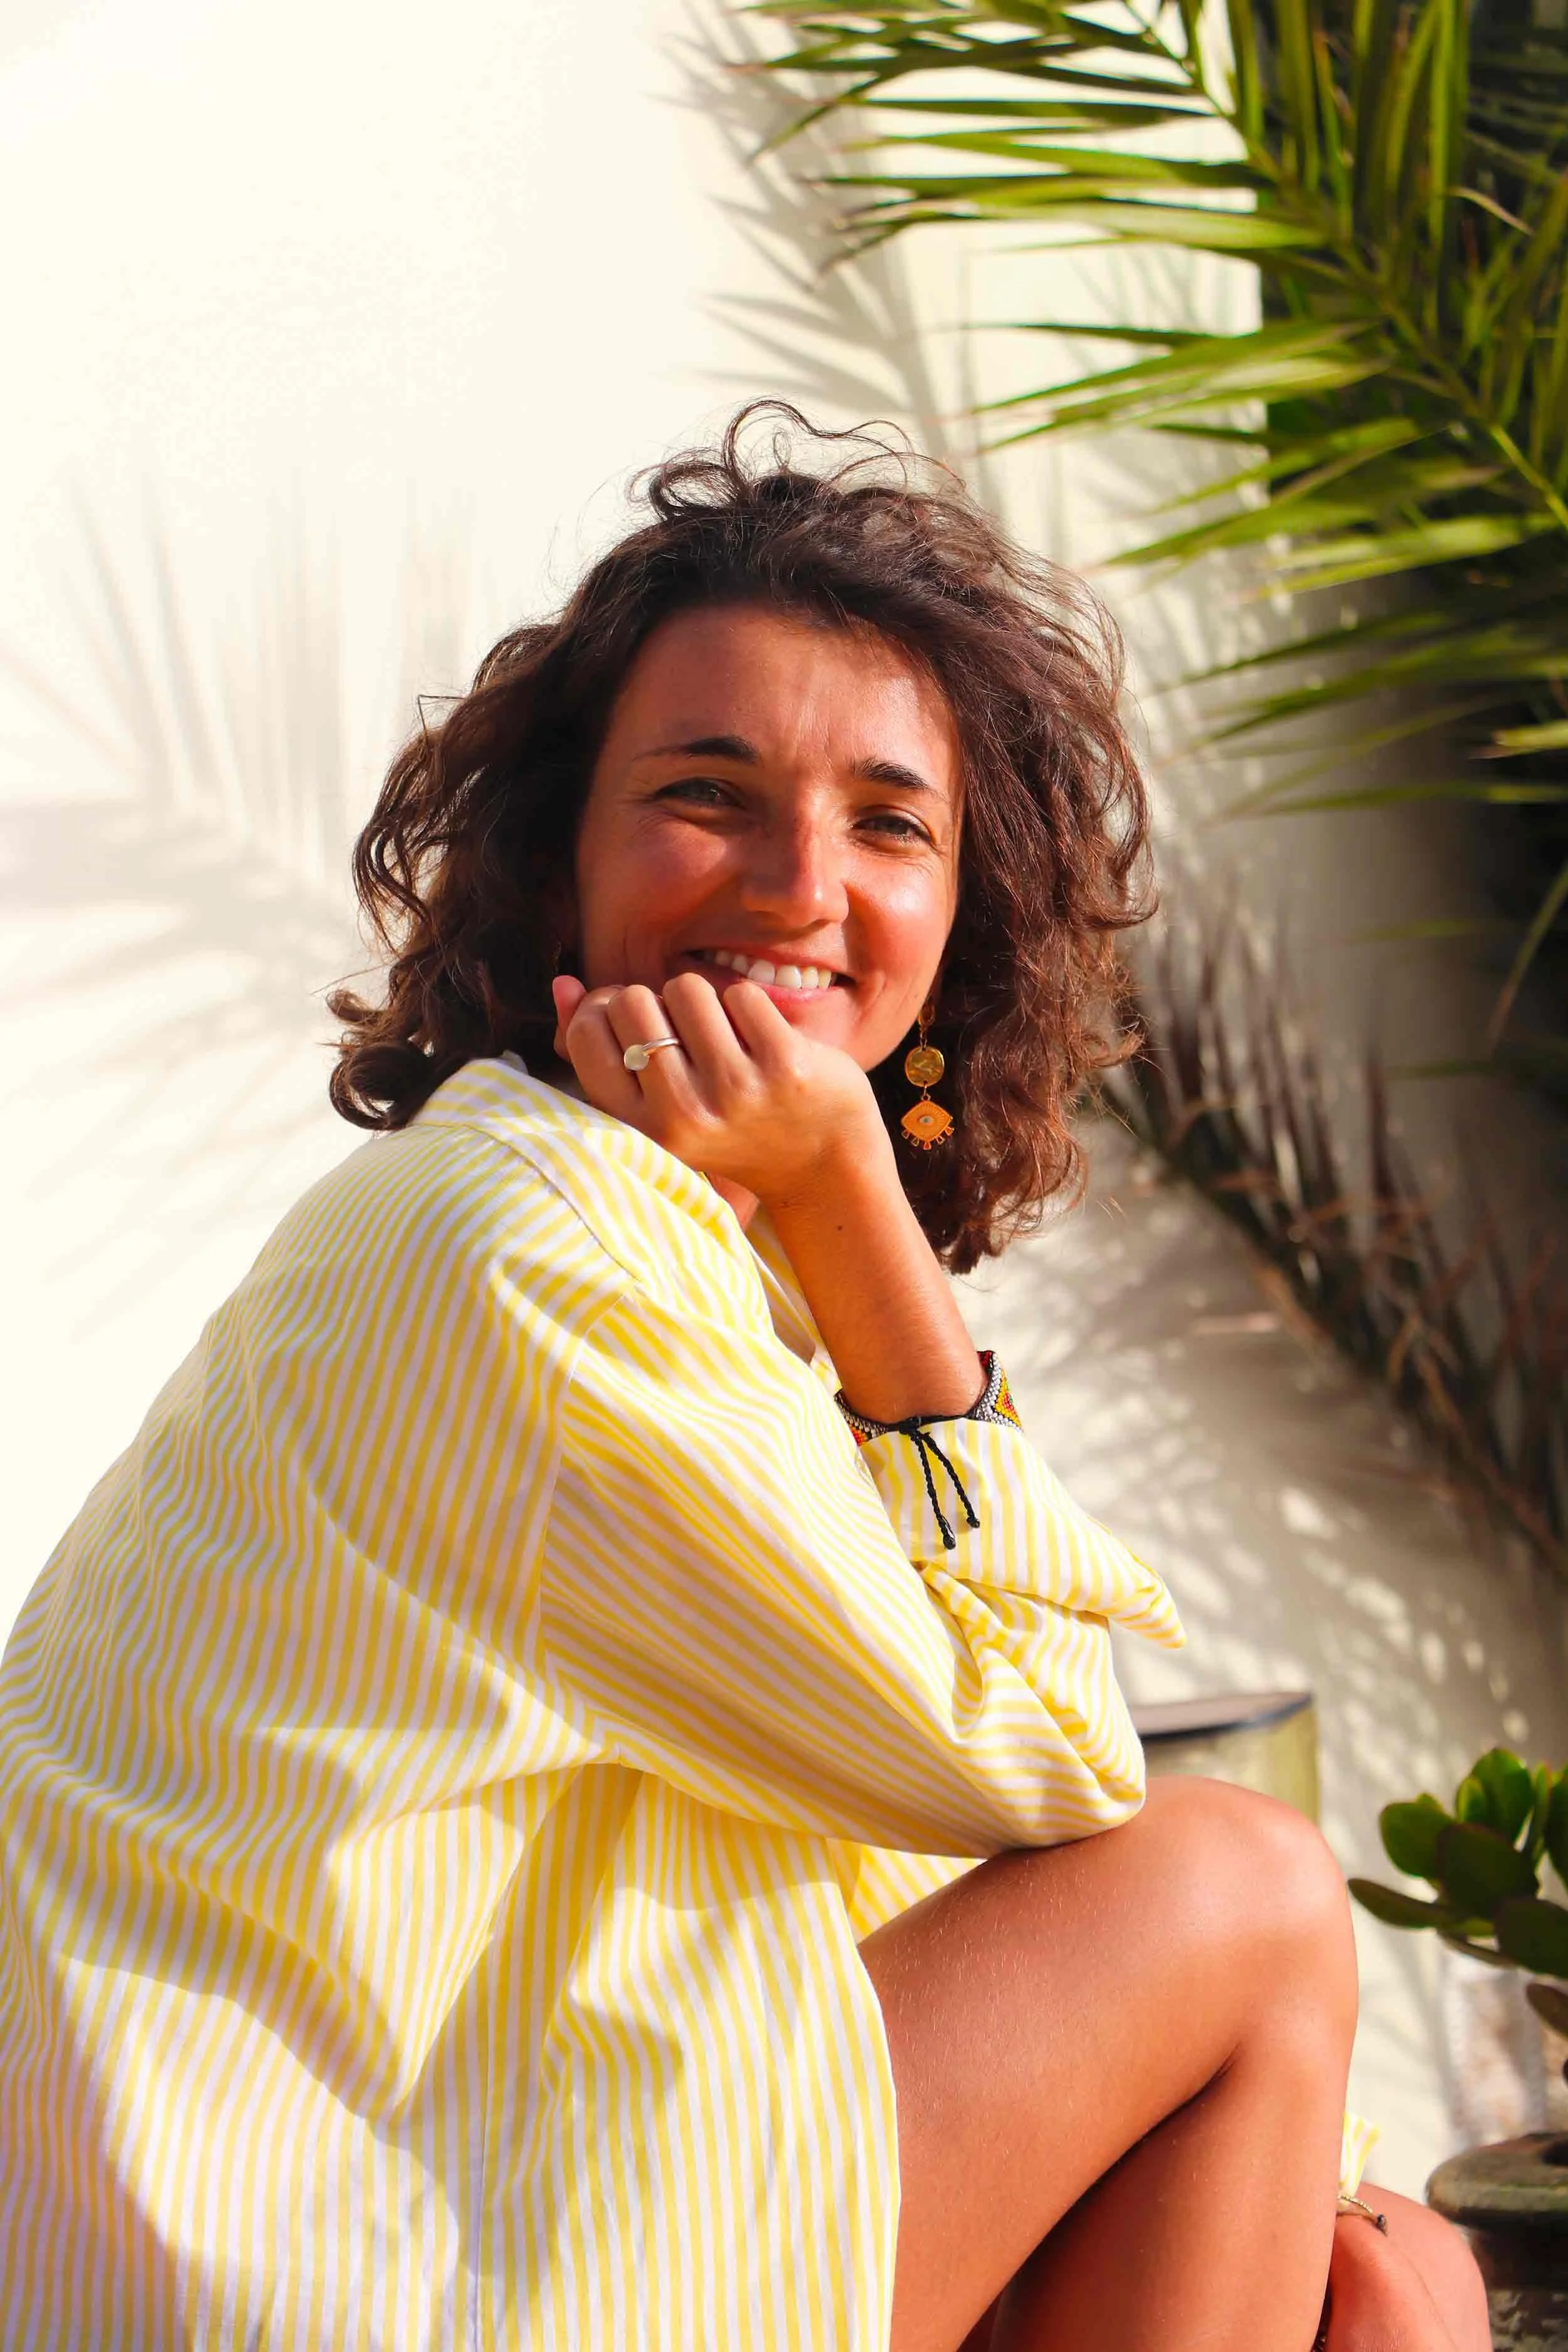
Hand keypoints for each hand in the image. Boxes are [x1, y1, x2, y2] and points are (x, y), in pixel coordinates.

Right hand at [551, 970, 891, 1209]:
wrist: (821, 1165)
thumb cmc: (727, 1125)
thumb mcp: (657, 1103)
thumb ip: (602, 1045)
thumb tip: (564, 983)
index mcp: (640, 1127)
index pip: (588, 1033)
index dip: (606, 1010)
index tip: (636, 1024)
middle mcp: (681, 1114)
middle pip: (632, 1002)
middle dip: (656, 1003)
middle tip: (686, 1038)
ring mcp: (734, 1090)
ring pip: (686, 989)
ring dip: (703, 1001)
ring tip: (723, 1038)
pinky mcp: (783, 1065)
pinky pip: (740, 995)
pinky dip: (748, 1008)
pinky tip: (761, 1042)